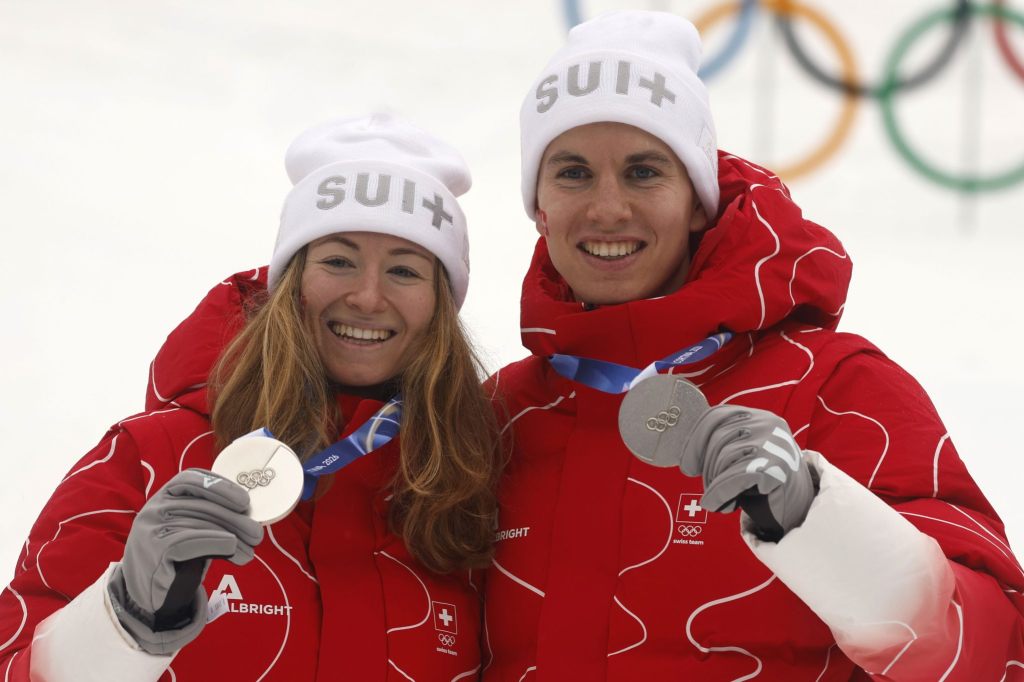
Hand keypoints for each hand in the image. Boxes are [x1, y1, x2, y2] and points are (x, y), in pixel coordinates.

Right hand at [107, 468, 262, 653]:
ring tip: (249, 551)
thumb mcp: (193, 528)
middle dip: (234, 519)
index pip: (191, 479)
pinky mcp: (152, 550)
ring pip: (200, 524)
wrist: (150, 593)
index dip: (220, 487)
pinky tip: (232, 550)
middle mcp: (154, 507)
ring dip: (232, 537)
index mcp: (164, 495)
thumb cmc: (178, 556)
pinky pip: (190, 541)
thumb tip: (250, 514)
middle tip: (256, 534)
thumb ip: (213, 516)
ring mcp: (150, 528)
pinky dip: (216, 543)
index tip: (245, 501)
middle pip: (202, 505)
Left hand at [680, 405, 817, 541]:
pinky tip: (716, 505)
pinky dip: (719, 493)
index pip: (717, 416)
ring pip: (724, 458)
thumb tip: (687, 457)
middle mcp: (768, 424)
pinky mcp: (776, 467)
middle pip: (719, 439)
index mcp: (758, 416)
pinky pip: (733, 478)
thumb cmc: (764, 481)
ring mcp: (774, 443)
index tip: (687, 465)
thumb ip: (723, 445)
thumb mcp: (744, 455)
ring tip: (719, 498)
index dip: (696, 440)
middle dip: (707, 468)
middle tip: (709, 488)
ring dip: (714, 484)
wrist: (798, 506)